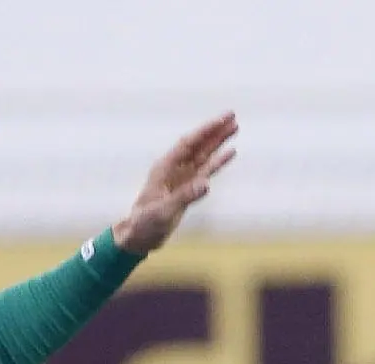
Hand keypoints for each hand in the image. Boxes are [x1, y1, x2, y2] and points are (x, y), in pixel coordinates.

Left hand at [112, 112, 237, 255]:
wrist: (140, 237)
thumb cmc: (145, 223)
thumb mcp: (163, 211)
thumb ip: (185, 196)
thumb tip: (206, 184)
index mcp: (164, 167)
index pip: (188, 144)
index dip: (205, 131)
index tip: (222, 119)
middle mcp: (174, 168)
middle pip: (197, 145)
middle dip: (214, 131)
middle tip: (233, 116)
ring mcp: (182, 178)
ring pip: (203, 155)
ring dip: (218, 142)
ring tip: (234, 128)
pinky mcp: (188, 189)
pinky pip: (205, 172)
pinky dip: (217, 162)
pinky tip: (229, 153)